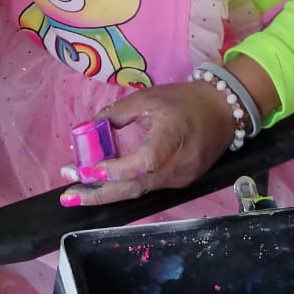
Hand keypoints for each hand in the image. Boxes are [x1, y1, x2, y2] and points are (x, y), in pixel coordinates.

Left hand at [59, 81, 236, 205]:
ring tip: (79, 191)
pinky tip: (105, 183)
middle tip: (69, 195)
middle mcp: (177, 167)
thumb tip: (89, 128)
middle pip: (134, 188)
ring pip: (140, 191)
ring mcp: (180, 179)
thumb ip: (118, 113)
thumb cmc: (185, 100)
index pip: (139, 165)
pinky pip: (149, 188)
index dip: (111, 170)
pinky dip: (125, 186)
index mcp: (171, 140)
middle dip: (98, 194)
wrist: (224, 110)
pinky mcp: (181, 182)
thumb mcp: (149, 98)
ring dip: (108, 192)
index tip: (83, 169)